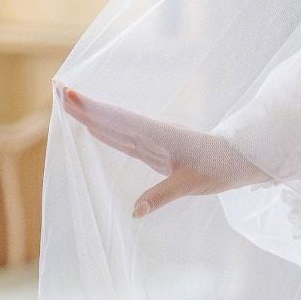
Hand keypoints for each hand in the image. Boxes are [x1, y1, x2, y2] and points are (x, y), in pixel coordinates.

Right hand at [59, 85, 268, 216]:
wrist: (243, 159)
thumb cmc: (222, 168)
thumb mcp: (194, 183)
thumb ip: (164, 195)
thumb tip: (134, 211)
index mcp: (162, 136)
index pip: (122, 122)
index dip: (95, 110)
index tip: (71, 95)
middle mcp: (154, 133)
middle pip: (113, 118)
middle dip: (86, 106)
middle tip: (58, 88)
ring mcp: (155, 140)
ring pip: (117, 125)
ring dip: (93, 114)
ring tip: (67, 102)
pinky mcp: (157, 148)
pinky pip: (125, 137)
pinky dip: (106, 130)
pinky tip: (93, 127)